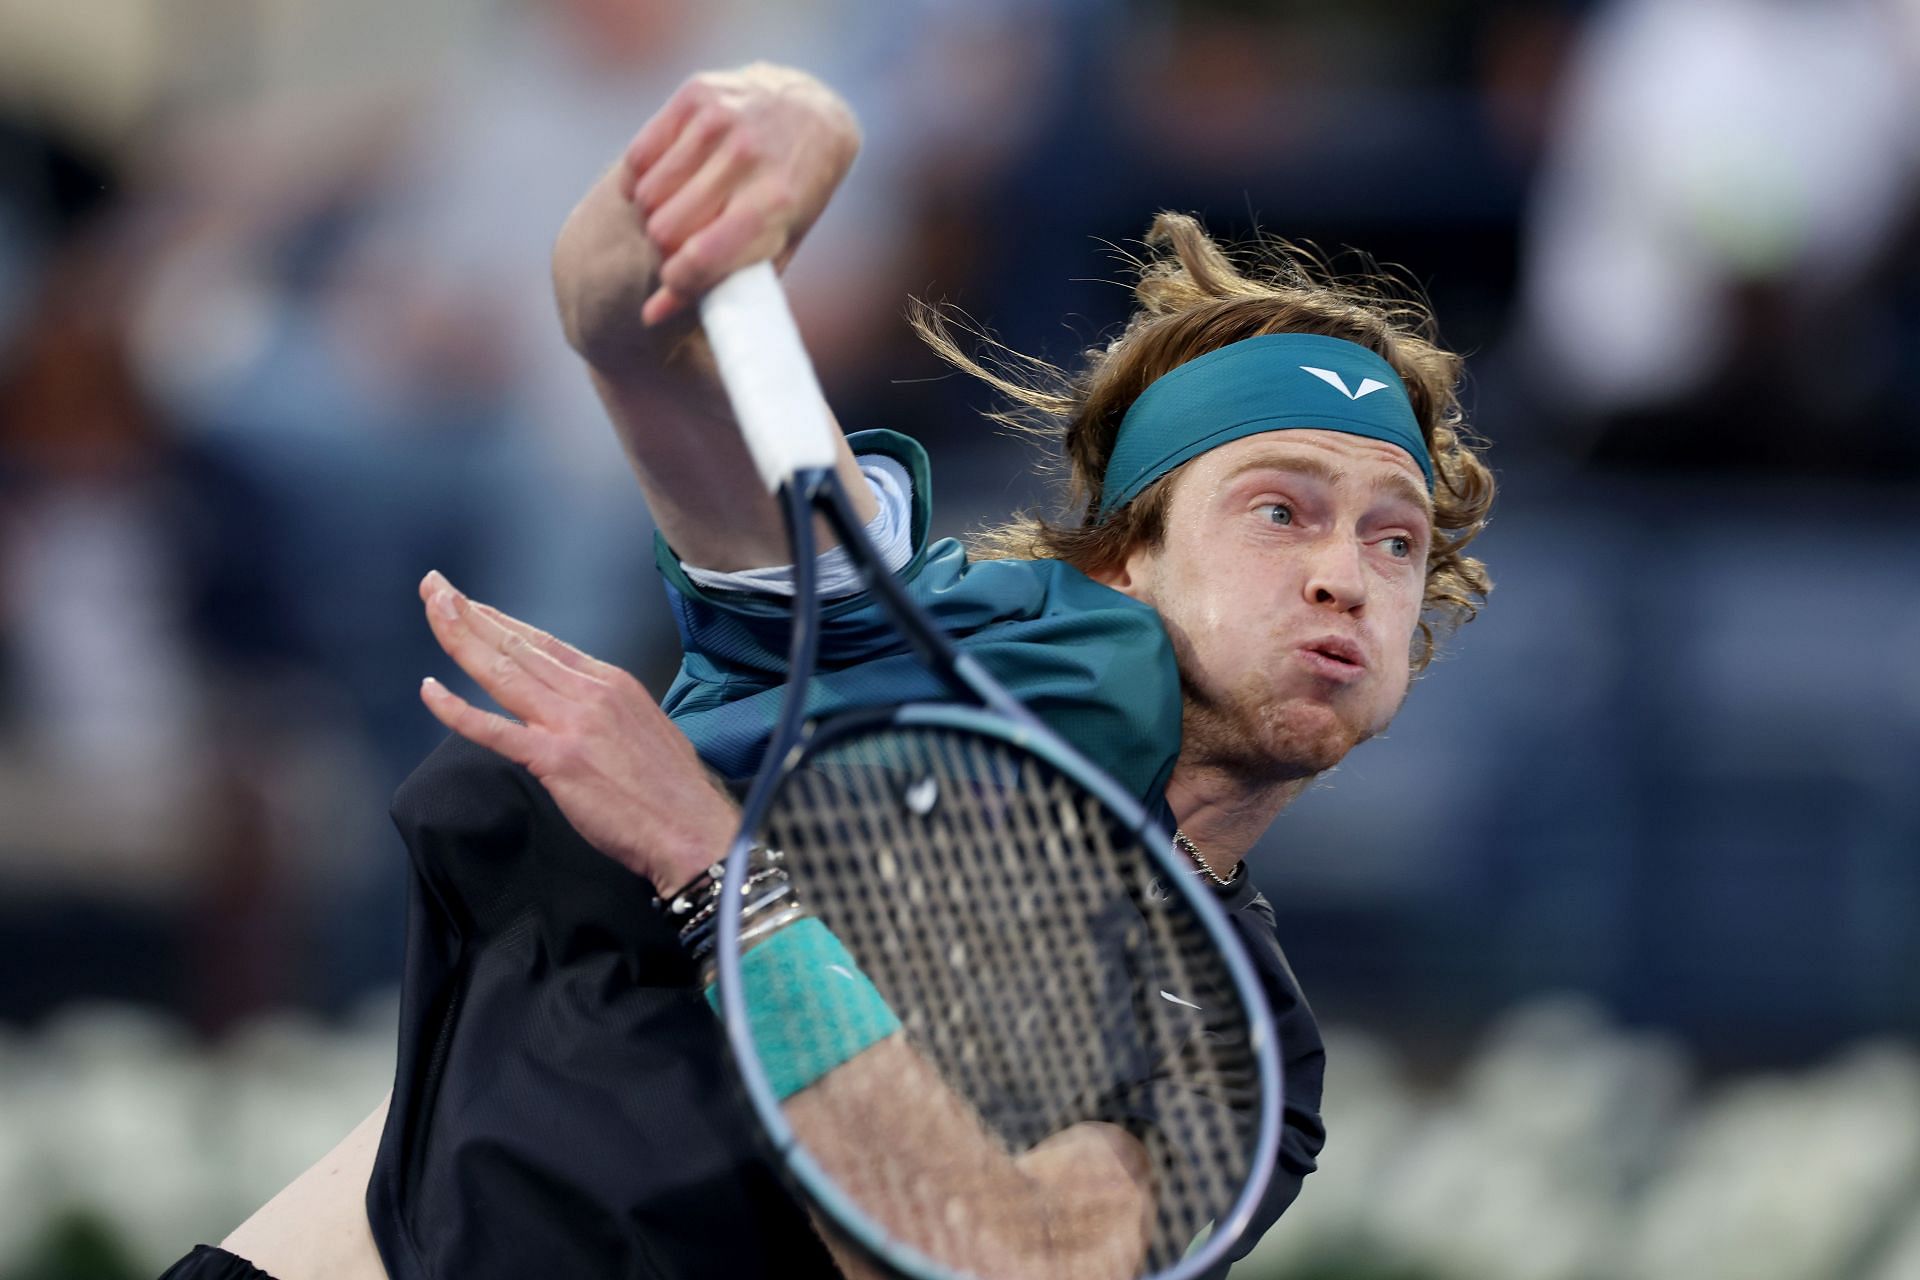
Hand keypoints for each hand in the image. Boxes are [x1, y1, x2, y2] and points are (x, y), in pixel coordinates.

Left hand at [415, 570, 731, 892]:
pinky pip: (494, 730)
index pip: (545, 641)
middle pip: (517, 645)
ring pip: (503, 671)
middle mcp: (589, 693)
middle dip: (470, 612)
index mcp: (611, 683)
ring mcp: (571, 723)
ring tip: (433, 609)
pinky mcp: (556, 760)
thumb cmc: (673, 791)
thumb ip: (604, 712)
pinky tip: (431, 690)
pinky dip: (457, 708)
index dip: (503, 619)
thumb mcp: (644, 728)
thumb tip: (577, 711)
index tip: (472, 602)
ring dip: (460, 637)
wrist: (693, 829)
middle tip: (435, 586)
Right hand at [622, 62, 859, 324]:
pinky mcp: (696, 95)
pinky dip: (643, 177)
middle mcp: (746, 157)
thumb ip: (719, 282)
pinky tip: (668, 179)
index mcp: (773, 203)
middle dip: (666, 247)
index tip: (676, 279)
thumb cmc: (790, 198)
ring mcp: (719, 121)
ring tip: (681, 208)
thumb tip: (650, 313)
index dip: (676, 281)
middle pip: (664, 229)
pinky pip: (638, 156)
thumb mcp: (774, 245)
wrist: (811, 116)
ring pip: (646, 194)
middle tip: (684, 241)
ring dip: (654, 211)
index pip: (698, 258)